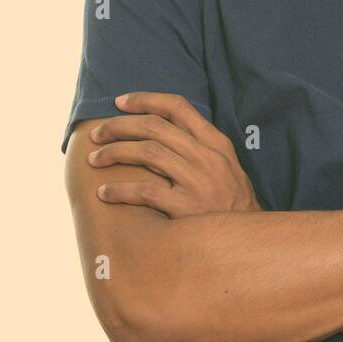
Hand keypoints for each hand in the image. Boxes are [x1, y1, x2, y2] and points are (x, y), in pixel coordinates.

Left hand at [87, 91, 262, 217]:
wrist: (248, 242)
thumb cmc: (231, 205)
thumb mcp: (225, 167)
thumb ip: (199, 147)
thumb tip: (160, 130)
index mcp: (215, 143)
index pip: (177, 107)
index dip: (145, 99)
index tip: (120, 102)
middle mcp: (207, 157)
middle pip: (155, 127)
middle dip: (119, 126)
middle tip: (97, 134)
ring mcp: (198, 182)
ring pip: (147, 153)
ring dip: (114, 152)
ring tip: (94, 160)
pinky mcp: (186, 209)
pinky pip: (144, 191)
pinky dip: (119, 190)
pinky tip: (104, 193)